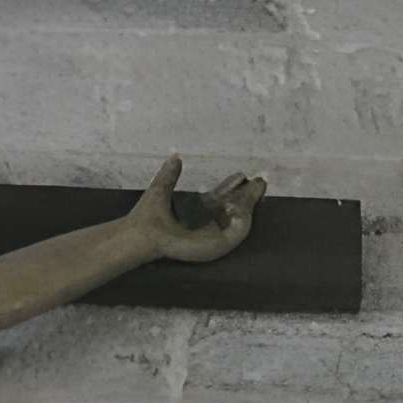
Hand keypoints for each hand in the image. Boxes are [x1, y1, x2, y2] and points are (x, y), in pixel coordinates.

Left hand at [127, 153, 265, 264]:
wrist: (142, 234)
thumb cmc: (147, 217)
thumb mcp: (161, 189)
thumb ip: (170, 174)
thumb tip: (175, 156)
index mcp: (197, 211)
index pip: (221, 198)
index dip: (232, 187)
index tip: (242, 176)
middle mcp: (207, 224)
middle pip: (234, 208)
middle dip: (248, 195)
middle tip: (260, 181)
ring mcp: (213, 236)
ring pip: (240, 219)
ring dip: (249, 204)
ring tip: (253, 187)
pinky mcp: (216, 246)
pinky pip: (238, 231)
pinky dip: (243, 217)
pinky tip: (241, 204)